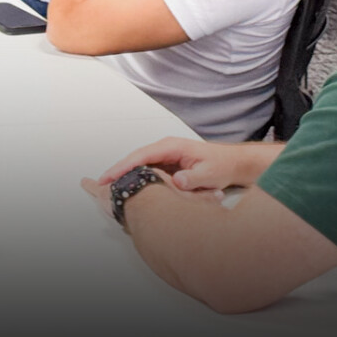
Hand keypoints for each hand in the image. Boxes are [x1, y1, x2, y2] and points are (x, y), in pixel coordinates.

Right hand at [96, 136, 250, 193]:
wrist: (234, 164)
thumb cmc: (223, 165)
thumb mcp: (210, 173)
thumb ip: (193, 179)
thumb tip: (176, 181)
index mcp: (171, 147)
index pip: (140, 156)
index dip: (122, 167)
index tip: (108, 177)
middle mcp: (166, 149)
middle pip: (135, 159)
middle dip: (117, 171)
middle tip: (101, 185)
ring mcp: (166, 157)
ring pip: (140, 166)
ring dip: (126, 176)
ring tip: (110, 189)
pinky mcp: (169, 166)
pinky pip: (148, 171)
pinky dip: (137, 179)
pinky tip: (130, 189)